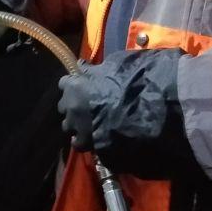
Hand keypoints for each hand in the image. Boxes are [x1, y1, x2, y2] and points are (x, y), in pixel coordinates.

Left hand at [58, 49, 197, 178]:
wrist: (147, 110)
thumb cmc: (132, 82)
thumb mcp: (115, 67)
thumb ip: (96, 70)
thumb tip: (84, 66)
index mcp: (75, 86)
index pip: (64, 83)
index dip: (75, 84)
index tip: (84, 84)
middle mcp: (71, 107)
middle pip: (64, 106)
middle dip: (74, 104)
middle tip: (89, 105)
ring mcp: (78, 127)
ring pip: (69, 126)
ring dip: (78, 124)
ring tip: (93, 123)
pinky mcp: (87, 144)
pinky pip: (80, 143)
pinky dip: (85, 140)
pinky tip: (96, 137)